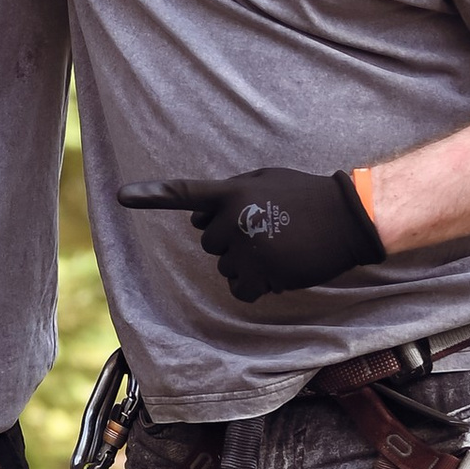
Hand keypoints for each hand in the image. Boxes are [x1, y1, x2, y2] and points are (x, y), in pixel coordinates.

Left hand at [120, 168, 386, 305]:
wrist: (348, 217)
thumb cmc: (307, 196)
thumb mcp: (266, 179)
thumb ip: (230, 193)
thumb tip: (199, 215)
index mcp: (233, 191)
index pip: (186, 193)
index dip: (152, 195)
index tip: (121, 196)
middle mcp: (234, 218)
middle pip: (209, 243)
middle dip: (232, 241)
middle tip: (266, 232)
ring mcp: (248, 247)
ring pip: (226, 268)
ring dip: (247, 264)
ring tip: (279, 248)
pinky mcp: (263, 272)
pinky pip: (241, 289)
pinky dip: (256, 286)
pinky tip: (278, 271)